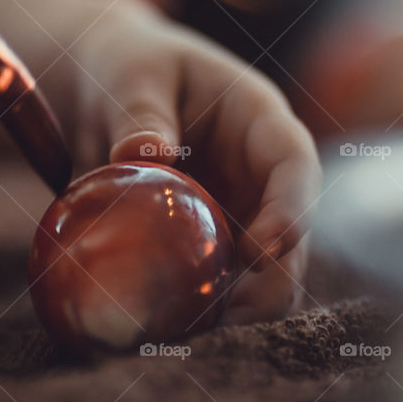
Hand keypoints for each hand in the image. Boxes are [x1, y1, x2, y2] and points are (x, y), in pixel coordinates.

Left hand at [74, 11, 321, 323]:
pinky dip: (195, 310)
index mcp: (260, 121)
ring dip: (234, 308)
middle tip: (227, 317)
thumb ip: (139, 111)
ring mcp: (236, 215)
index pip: (295, 164)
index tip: (265, 250)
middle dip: (270, 282)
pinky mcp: (205, 244)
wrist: (107, 90)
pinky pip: (211, 284)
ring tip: (190, 335)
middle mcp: (260, 177)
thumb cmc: (129, 66)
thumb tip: (142, 154)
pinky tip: (164, 331)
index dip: (293, 209)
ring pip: (257, 274)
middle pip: (289, 237)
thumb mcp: (132, 74)